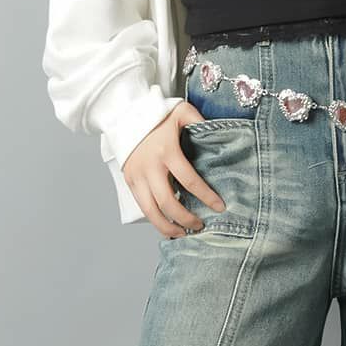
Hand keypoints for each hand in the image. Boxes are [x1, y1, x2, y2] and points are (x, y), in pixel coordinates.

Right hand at [122, 104, 228, 238]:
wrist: (124, 114)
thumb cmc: (156, 114)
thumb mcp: (181, 112)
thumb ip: (200, 121)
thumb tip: (221, 135)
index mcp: (166, 151)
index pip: (189, 180)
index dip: (205, 196)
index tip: (219, 207)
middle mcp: (150, 166)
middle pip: (168, 202)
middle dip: (185, 218)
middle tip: (200, 225)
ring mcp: (137, 175)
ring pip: (150, 210)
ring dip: (167, 226)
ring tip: (182, 233)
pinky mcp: (129, 180)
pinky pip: (142, 206)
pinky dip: (154, 220)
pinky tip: (167, 227)